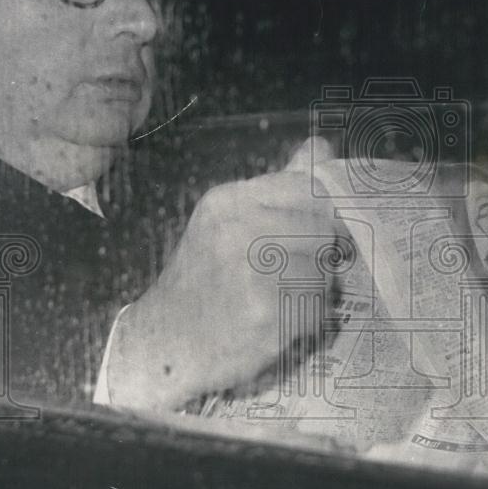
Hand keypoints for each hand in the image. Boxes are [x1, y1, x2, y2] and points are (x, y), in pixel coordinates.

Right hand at [106, 137, 343, 410]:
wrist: (162, 343)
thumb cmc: (203, 280)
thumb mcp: (226, 220)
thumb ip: (279, 185)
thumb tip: (323, 144)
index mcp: (228, 200)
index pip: (308, 188)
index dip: (325, 214)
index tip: (324, 234)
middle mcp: (237, 229)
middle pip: (321, 230)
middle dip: (323, 255)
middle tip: (304, 274)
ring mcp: (249, 273)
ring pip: (324, 271)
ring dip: (318, 291)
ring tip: (289, 300)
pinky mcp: (263, 315)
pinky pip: (318, 309)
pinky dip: (311, 320)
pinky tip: (285, 323)